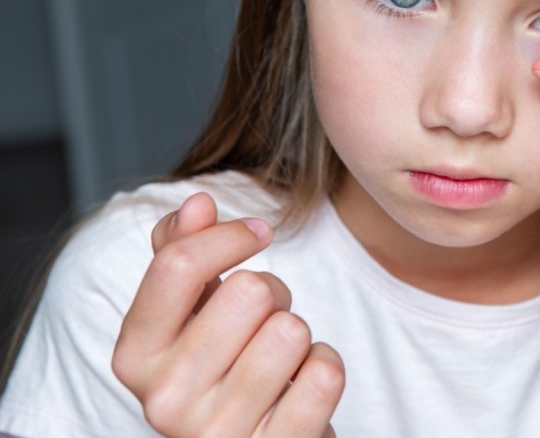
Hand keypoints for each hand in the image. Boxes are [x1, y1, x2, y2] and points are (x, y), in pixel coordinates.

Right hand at [111, 192, 345, 436]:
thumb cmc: (224, 368)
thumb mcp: (190, 312)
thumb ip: (181, 252)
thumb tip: (196, 204)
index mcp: (135, 357)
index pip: (177, 265)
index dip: (230, 235)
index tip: (257, 232)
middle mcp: (165, 402)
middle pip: (250, 292)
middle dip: (272, 294)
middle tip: (263, 324)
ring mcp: (219, 434)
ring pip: (292, 331)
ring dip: (299, 334)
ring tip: (280, 359)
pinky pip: (325, 373)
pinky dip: (324, 368)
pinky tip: (301, 388)